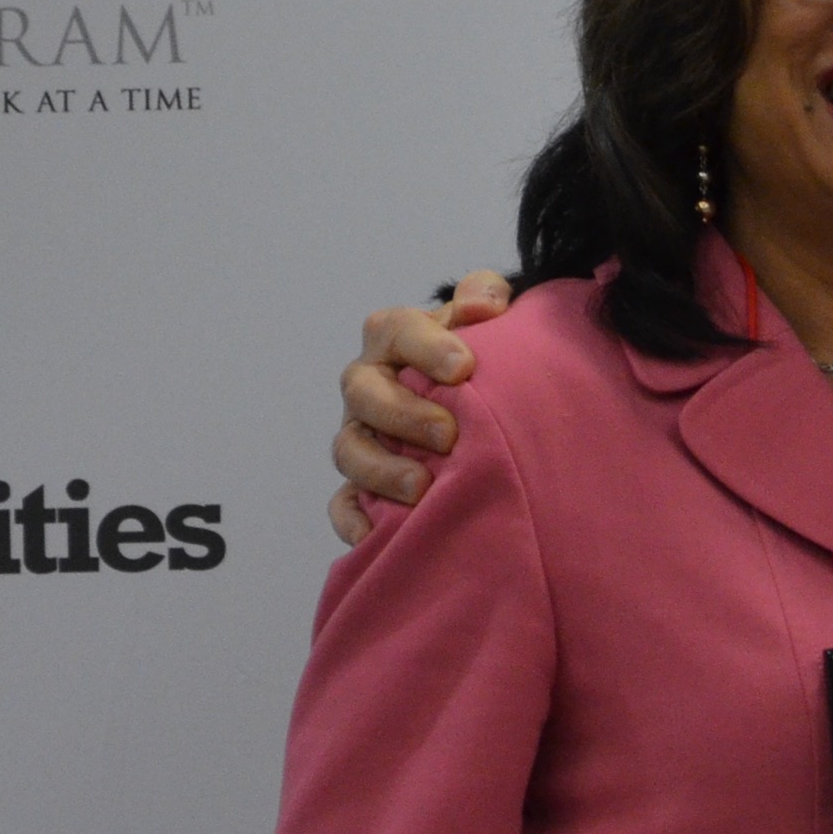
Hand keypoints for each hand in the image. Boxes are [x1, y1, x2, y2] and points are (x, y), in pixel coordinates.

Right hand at [328, 269, 510, 543]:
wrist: (480, 400)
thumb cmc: (480, 358)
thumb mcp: (488, 318)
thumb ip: (485, 297)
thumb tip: (486, 304)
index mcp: (394, 339)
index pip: (396, 330)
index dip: (426, 346)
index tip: (465, 368)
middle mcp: (368, 385)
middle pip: (364, 393)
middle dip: (403, 414)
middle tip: (448, 434)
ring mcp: (361, 436)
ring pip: (349, 450)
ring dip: (381, 470)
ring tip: (422, 488)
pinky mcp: (360, 484)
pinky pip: (344, 504)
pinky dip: (355, 521)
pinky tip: (379, 537)